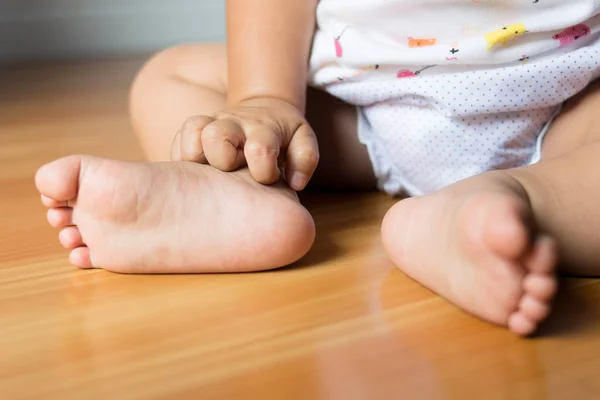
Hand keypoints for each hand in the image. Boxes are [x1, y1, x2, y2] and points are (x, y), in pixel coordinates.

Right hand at [171, 97, 318, 190]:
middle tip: (232, 170)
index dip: (263, 171)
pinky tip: (193, 172)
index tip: (268, 178)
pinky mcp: (195, 131)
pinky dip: (180, 156)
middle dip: (222, 159)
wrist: (265, 108)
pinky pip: (178, 139)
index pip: (259, 149)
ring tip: (207, 172)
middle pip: (217, 135)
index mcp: (264, 129)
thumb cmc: (284, 134)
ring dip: (196, 155)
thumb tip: (294, 182)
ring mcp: (213, 124)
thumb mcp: (302, 140)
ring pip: (193, 130)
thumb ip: (304, 158)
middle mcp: (235, 124)